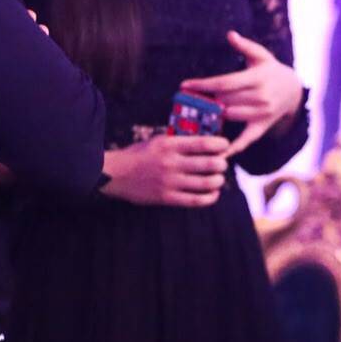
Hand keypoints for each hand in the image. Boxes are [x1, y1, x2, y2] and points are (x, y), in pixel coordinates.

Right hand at [100, 134, 228, 206]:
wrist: (115, 174)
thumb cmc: (139, 155)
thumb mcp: (158, 141)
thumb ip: (179, 142)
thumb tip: (206, 142)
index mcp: (170, 145)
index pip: (204, 143)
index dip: (221, 144)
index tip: (225, 145)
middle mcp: (172, 163)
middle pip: (210, 164)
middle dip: (222, 164)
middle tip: (222, 163)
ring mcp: (170, 181)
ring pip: (206, 183)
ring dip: (218, 180)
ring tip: (218, 179)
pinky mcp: (167, 198)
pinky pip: (195, 200)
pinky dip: (210, 197)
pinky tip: (213, 193)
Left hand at [180, 31, 302, 155]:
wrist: (293, 91)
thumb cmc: (271, 70)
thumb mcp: (261, 56)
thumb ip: (245, 45)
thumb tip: (230, 34)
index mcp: (256, 78)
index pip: (224, 82)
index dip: (203, 84)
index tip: (185, 85)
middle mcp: (260, 97)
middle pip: (224, 99)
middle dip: (205, 99)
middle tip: (187, 98)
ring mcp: (261, 113)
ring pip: (229, 115)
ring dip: (213, 115)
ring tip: (196, 112)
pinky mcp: (261, 126)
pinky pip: (246, 139)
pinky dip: (233, 148)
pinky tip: (218, 152)